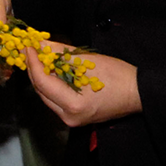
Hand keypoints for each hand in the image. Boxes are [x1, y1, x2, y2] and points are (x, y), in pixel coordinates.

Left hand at [24, 42, 141, 126]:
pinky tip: (51, 71)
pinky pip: (56, 100)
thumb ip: (61, 53)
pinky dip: (51, 85)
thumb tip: (41, 44)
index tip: (28, 46)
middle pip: (41, 91)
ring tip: (40, 58)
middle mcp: (68, 117)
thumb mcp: (88, 60)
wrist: (137, 93)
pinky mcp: (75, 118)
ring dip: (41, 77)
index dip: (33, 62)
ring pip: (46, 96)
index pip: (42, 82)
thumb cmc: (117, 75)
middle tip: (31, 50)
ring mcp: (72, 120)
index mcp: (73, 105)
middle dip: (34, 69)